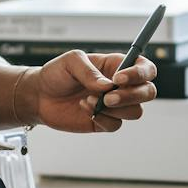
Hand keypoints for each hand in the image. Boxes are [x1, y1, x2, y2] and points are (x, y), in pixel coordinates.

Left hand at [28, 50, 157, 132]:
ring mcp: (114, 106)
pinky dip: (101, 118)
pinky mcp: (104, 122)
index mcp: (118, 66)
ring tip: (88, 100)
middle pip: (148, 92)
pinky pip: (115, 125)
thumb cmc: (57, 74)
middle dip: (132, 96)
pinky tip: (84, 109)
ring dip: (114, 109)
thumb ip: (90, 71)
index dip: (139, 74)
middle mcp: (121, 87)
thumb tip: (107, 86)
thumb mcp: (71, 62)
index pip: (146, 69)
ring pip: (135, 112)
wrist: (39, 96)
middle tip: (108, 98)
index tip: (118, 79)